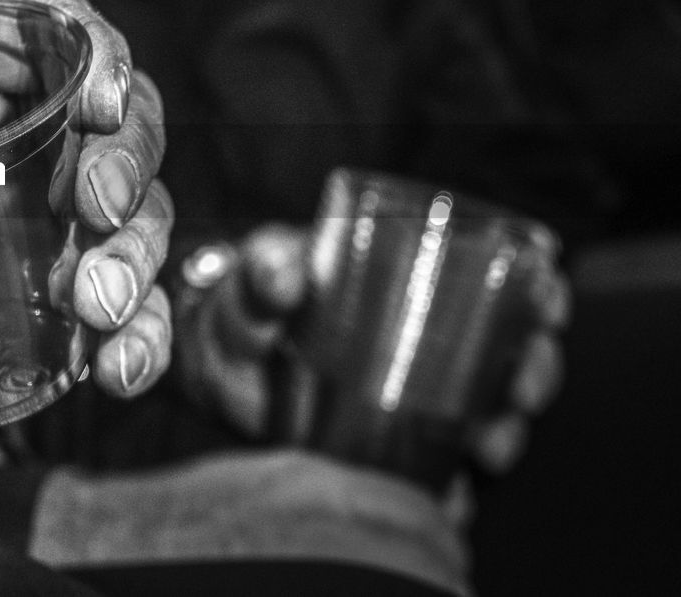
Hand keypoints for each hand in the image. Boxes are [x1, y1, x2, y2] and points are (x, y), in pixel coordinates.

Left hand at [0, 0, 173, 474]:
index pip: (56, 32)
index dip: (96, 57)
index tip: (94, 108)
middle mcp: (18, 137)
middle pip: (119, 125)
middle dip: (126, 168)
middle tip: (97, 216)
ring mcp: (43, 223)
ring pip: (138, 220)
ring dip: (138, 259)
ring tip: (95, 308)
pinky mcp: (51, 303)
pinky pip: (126, 312)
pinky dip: (142, 338)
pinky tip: (119, 368)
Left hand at [176, 223, 567, 473]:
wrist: (215, 365)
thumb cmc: (245, 305)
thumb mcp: (252, 277)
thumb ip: (265, 268)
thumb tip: (286, 279)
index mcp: (415, 280)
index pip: (502, 279)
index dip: (540, 292)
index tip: (546, 303)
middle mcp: (432, 340)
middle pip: (514, 353)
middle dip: (533, 372)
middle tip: (517, 391)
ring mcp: (417, 396)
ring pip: (490, 414)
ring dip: (503, 430)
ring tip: (487, 444)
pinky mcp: (394, 447)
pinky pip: (441, 470)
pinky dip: (455, 486)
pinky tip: (452, 493)